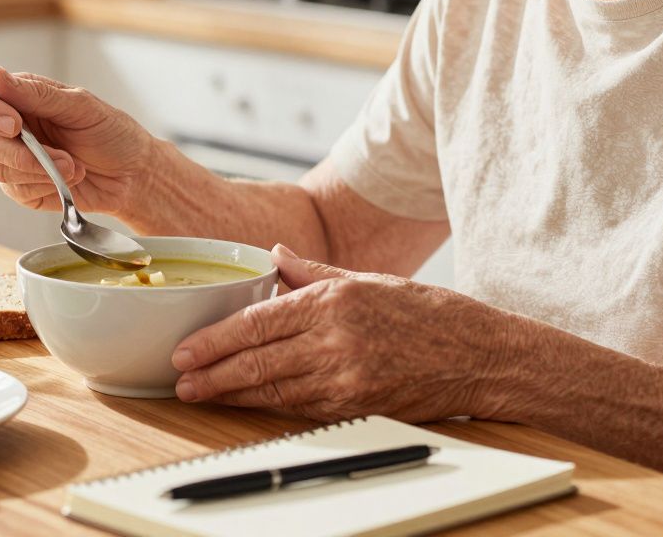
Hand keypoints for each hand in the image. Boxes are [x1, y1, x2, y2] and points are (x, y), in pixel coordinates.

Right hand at [0, 66, 157, 213]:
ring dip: (37, 170)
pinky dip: (44, 184)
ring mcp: (14, 159)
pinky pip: (15, 189)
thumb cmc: (112, 133)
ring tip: (72, 166)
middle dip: (16, 150)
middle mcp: (11, 126)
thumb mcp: (81, 106)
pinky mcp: (23, 187)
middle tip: (52, 153)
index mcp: (20, 97)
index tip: (13, 123)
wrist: (134, 174)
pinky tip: (68, 179)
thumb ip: (37, 94)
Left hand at [170, 245, 519, 422]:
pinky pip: (302, 408)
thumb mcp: (367, 279)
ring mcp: (347, 376)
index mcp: (334, 300)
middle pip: (258, 360)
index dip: (216, 340)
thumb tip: (273, 253)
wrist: (480, 355)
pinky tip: (246, 405)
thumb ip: (312, 272)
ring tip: (201, 395)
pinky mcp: (359, 404)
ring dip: (232, 395)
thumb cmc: (427, 313)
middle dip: (213, 374)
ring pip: (274, 390)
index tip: (186, 349)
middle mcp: (336, 338)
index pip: (258, 322)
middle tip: (182, 380)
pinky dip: (270, 407)